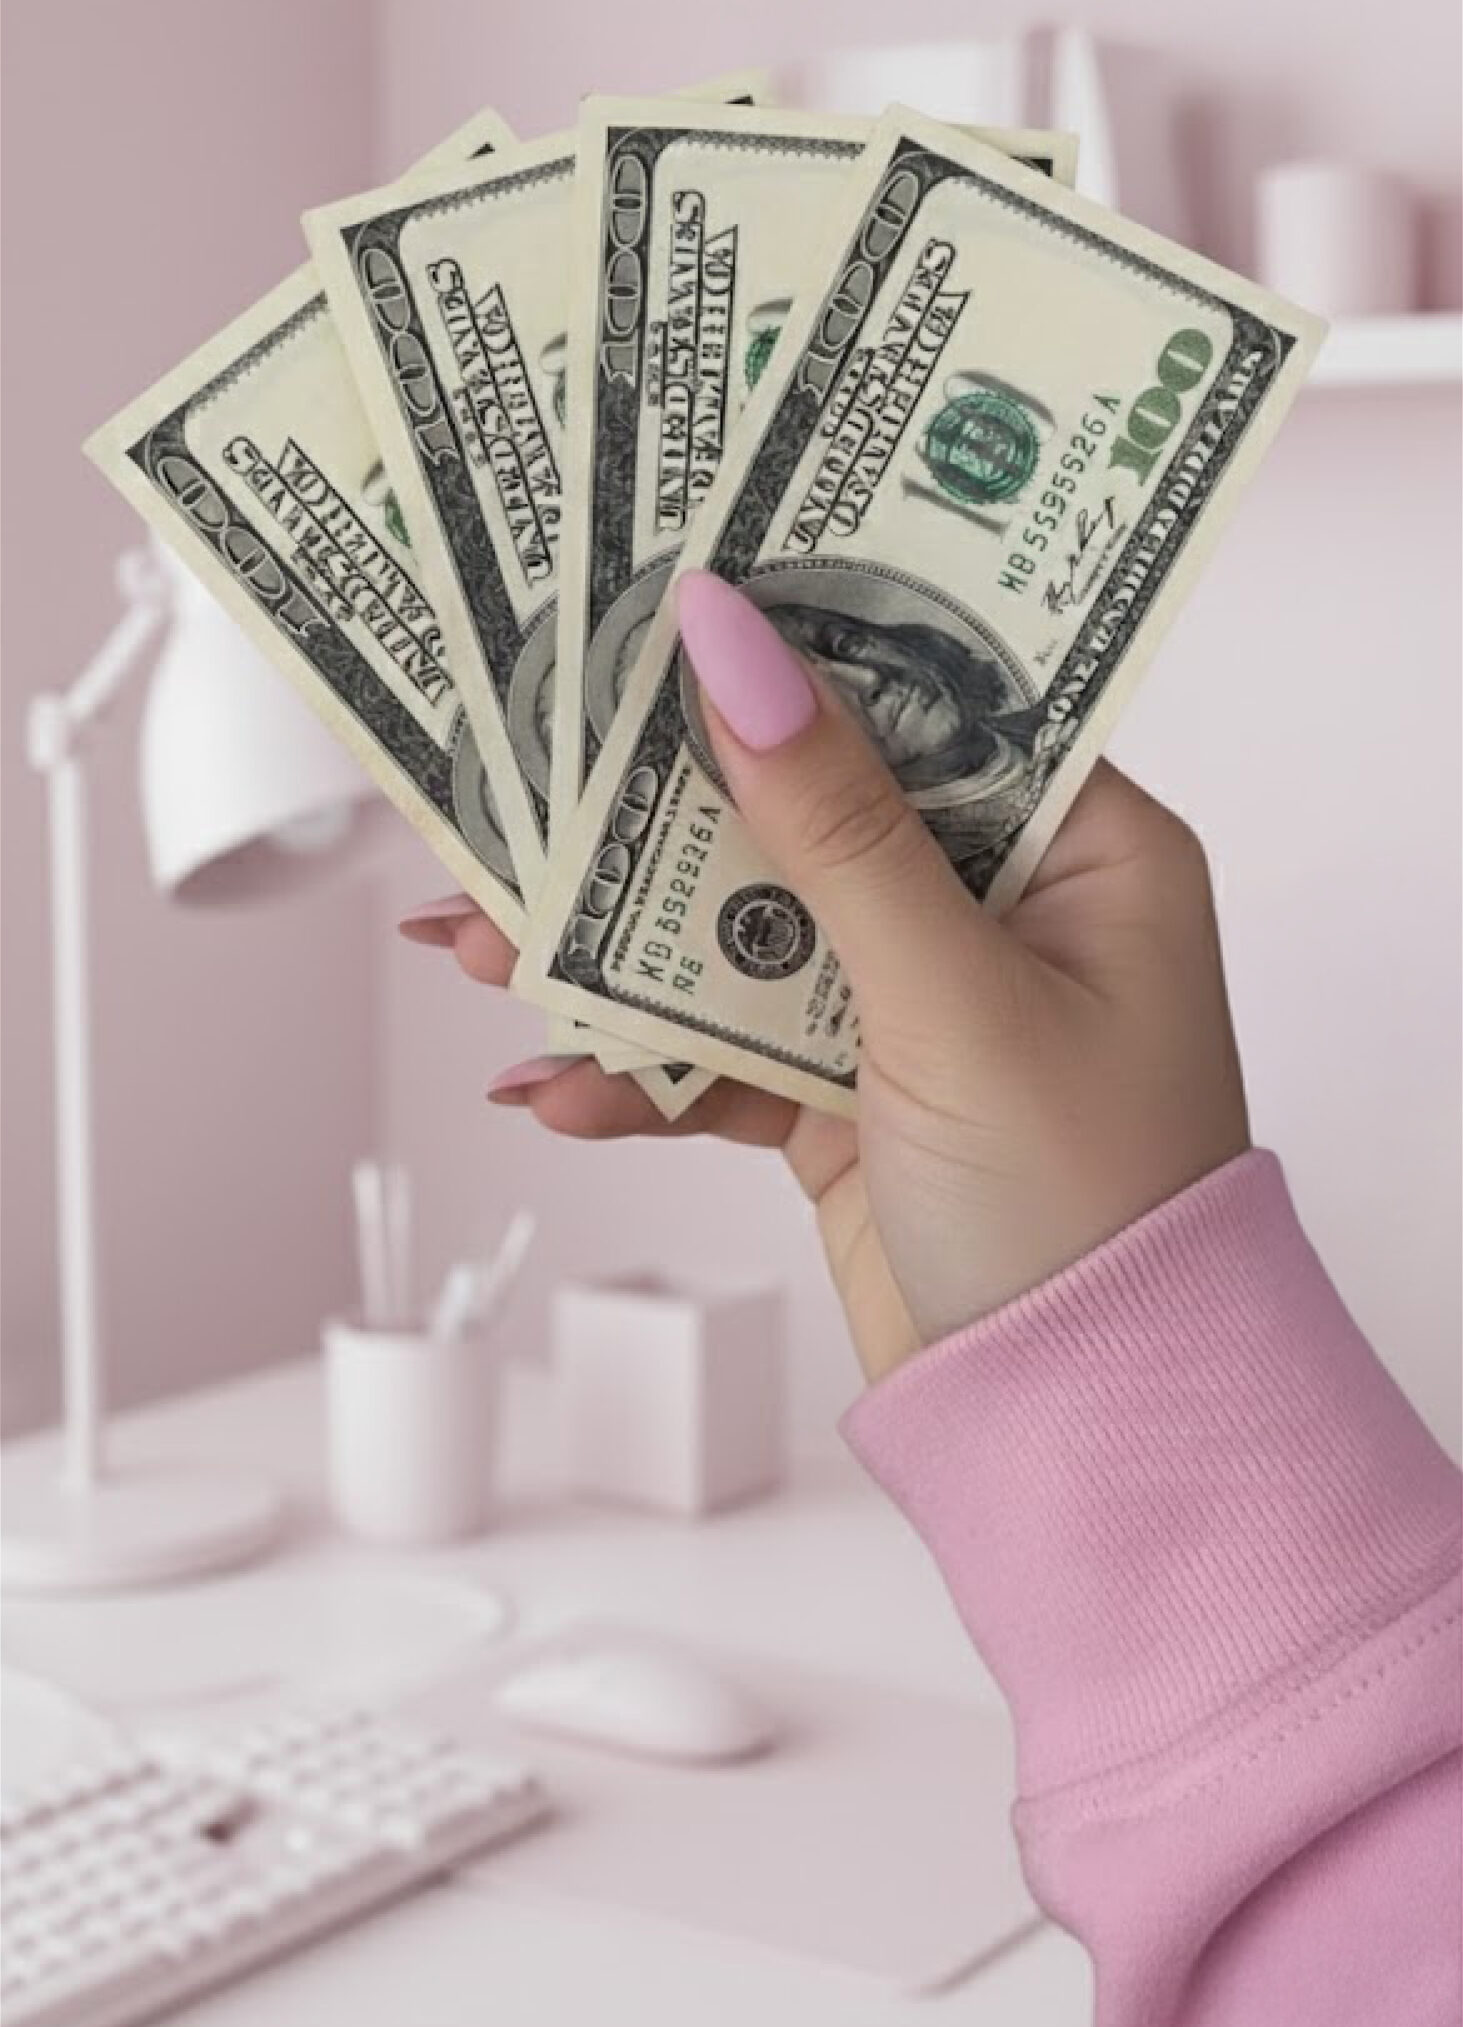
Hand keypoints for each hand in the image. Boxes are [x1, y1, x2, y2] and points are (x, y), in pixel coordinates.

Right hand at [400, 574, 1249, 1383]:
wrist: (1085, 1438)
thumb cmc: (1090, 1218)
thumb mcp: (955, 999)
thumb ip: (836, 827)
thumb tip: (739, 647)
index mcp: (1090, 851)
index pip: (937, 691)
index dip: (807, 636)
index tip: (673, 587)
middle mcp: (1009, 910)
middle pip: (808, 804)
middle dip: (658, 805)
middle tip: (520, 769)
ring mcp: (924, 1005)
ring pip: (742, 930)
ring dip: (612, 946)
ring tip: (475, 940)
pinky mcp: (855, 1099)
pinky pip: (726, 1049)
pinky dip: (642, 1068)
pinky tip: (554, 1086)